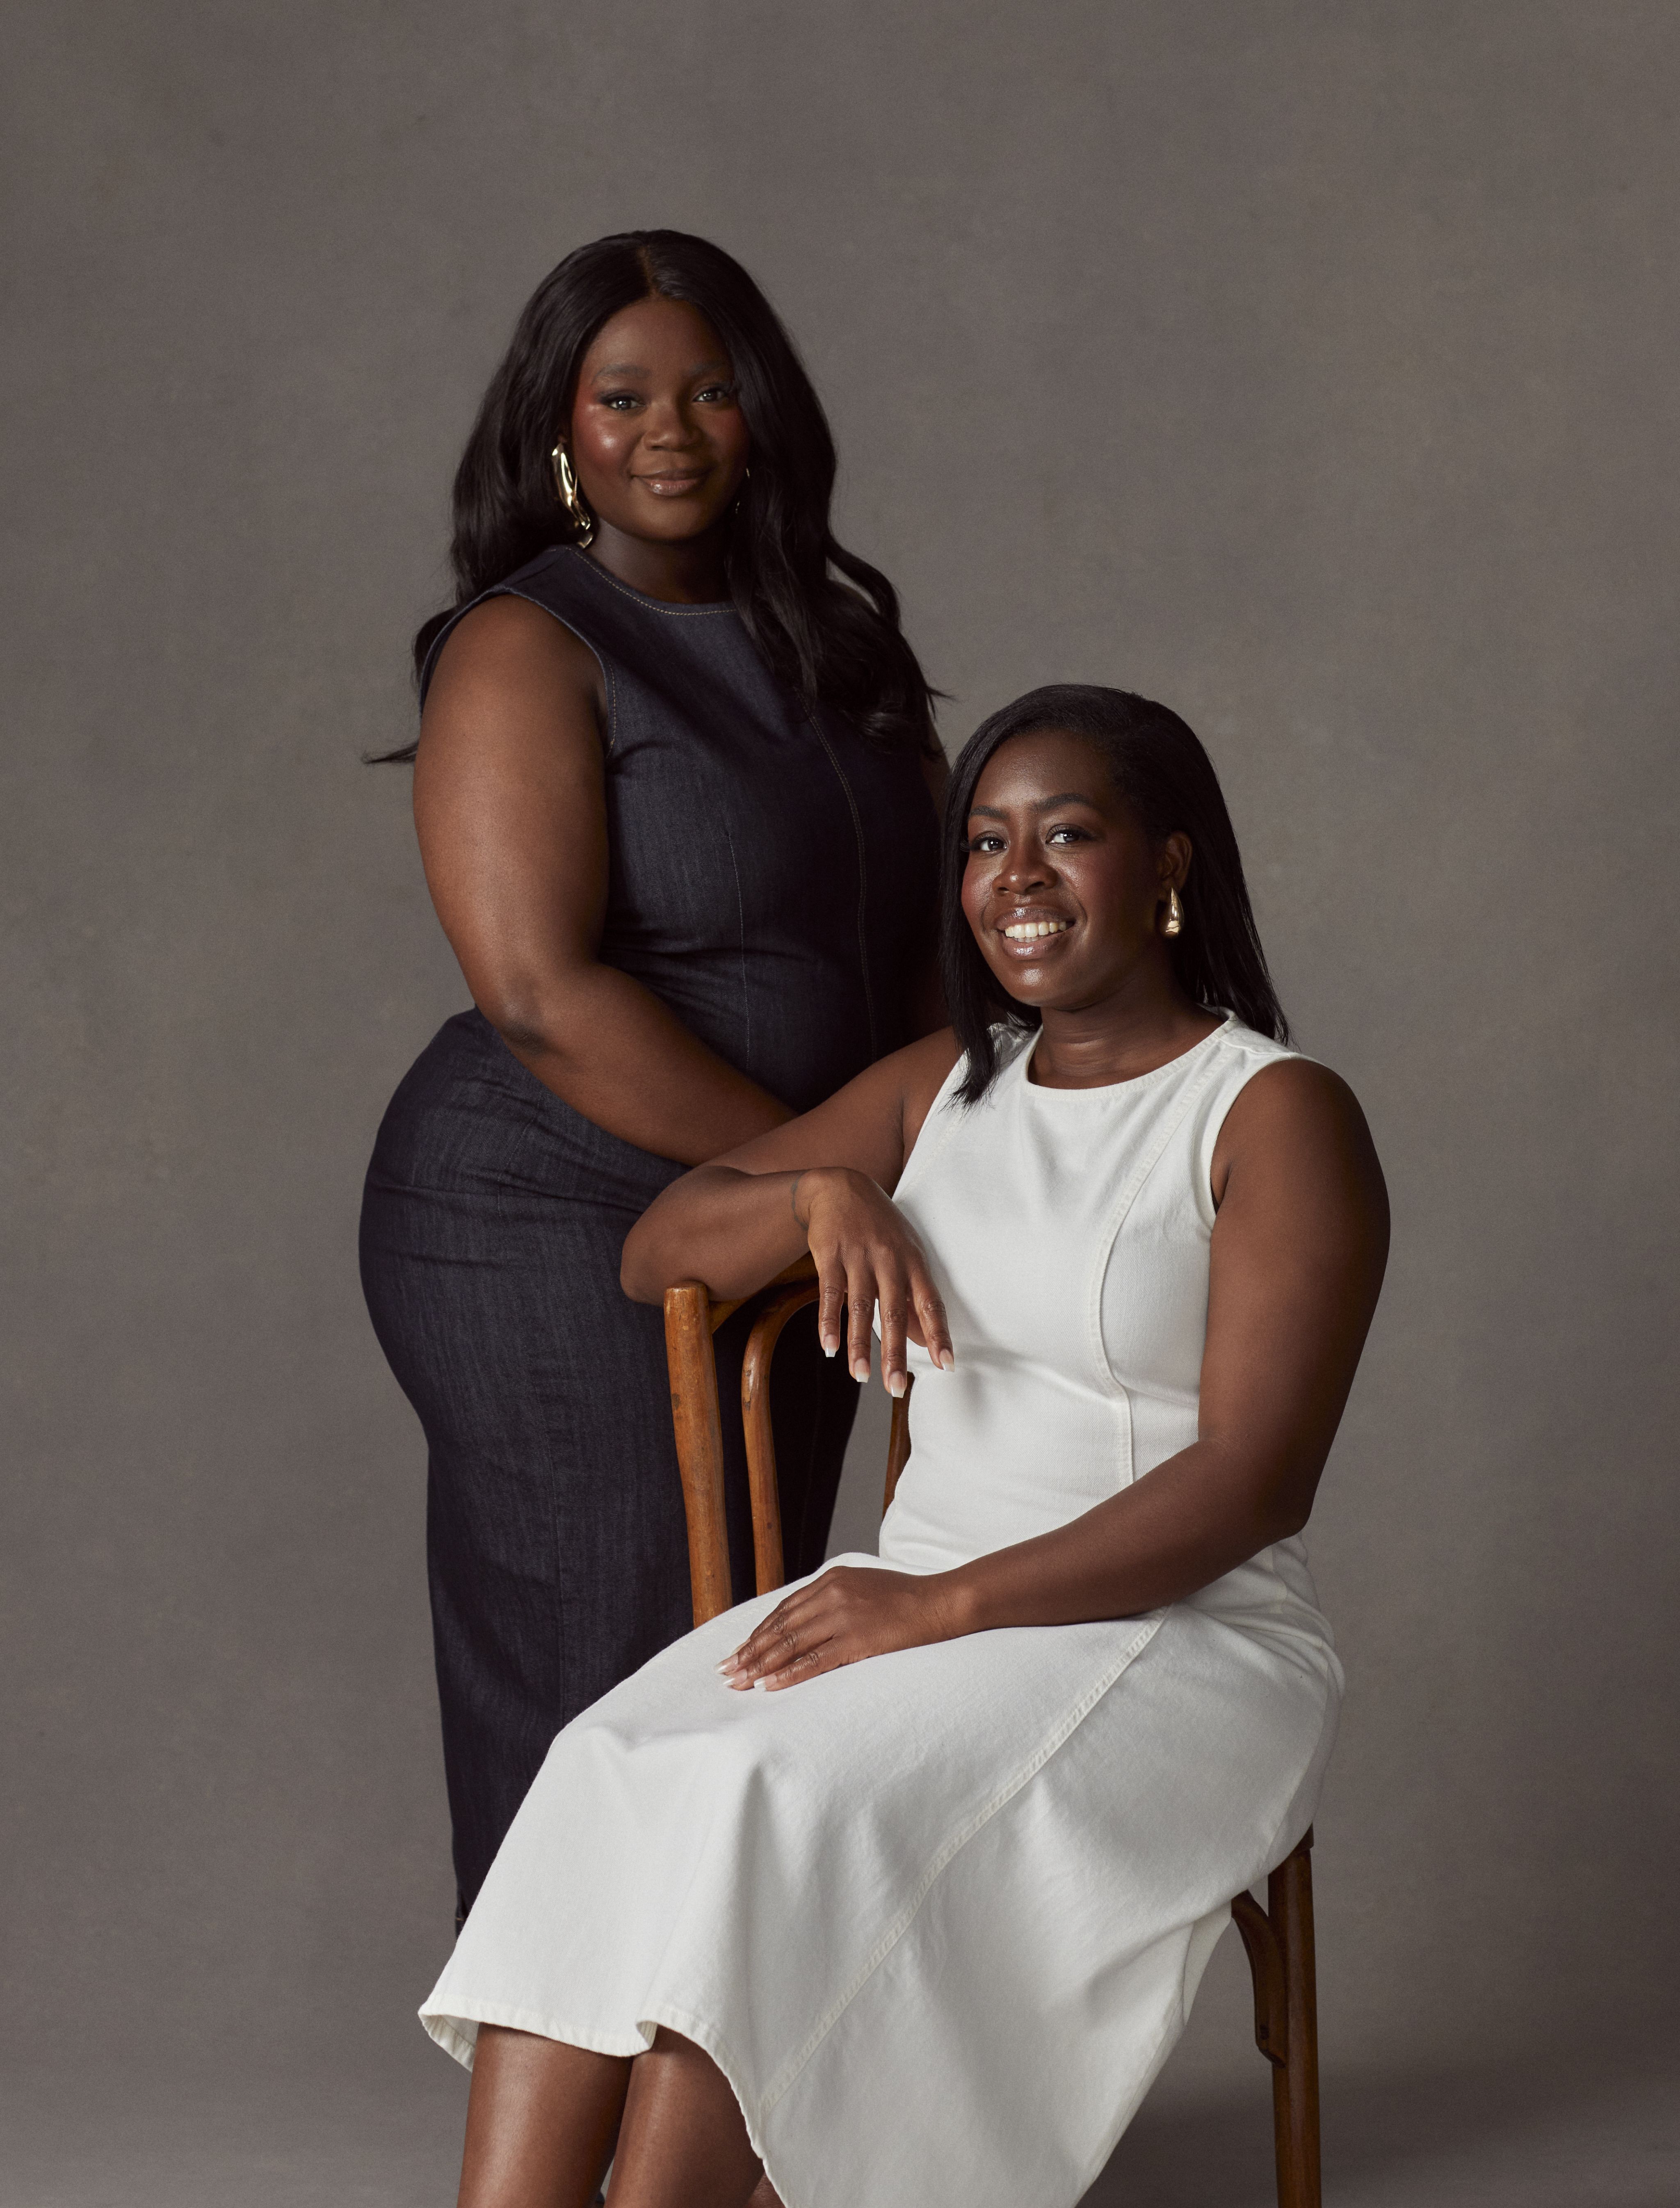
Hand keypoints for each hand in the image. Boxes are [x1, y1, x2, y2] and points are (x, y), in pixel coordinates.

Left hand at [718, 1565, 966, 1689]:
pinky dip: (789, 1674)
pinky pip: (815, 1661)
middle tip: (726, 1672)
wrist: (940, 1602)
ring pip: (791, 1645)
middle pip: (780, 1628)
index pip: (783, 1612)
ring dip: (761, 1666)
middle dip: (750, 1652)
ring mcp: (844, 1616)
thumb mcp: (862, 1586)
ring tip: (740, 1683)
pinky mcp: (858, 1639)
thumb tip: (805, 1621)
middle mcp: (831, 1594)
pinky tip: (771, 1686)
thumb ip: (833, 1598)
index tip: (738, 1652)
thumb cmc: (905, 1598)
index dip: (757, 1634)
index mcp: (831, 1580)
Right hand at [792, 1167, 953, 1394]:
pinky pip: (829, 1294)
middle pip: (895, 1311)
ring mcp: (858, 1255)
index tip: (947, 1364)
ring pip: (860, 1307)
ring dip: (860, 1345)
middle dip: (896, 1352)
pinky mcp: (830, 1254)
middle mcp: (889, 1258)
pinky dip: (828, 1322)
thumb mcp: (904, 1254)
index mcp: (913, 1260)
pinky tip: (829, 1348)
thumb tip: (924, 1340)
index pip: (931, 1302)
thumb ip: (913, 1297)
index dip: (939, 1334)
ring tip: (860, 1377)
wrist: (840, 1187)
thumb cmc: (879, 1227)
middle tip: (896, 1387)